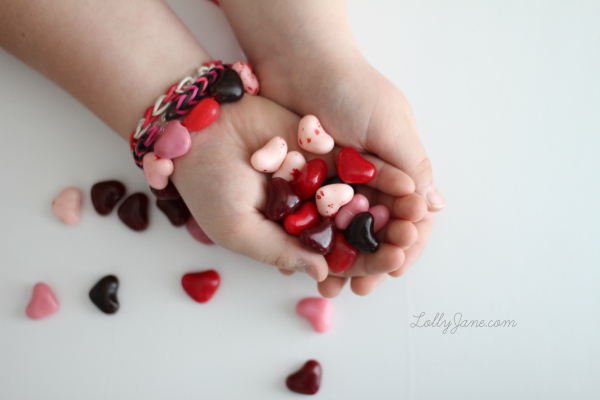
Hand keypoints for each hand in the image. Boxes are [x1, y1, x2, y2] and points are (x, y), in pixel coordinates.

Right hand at [171, 95, 421, 283]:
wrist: (199, 129)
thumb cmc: (208, 187)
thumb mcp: (237, 229)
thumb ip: (279, 253)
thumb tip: (323, 275)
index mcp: (288, 239)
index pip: (332, 259)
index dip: (362, 264)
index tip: (389, 266)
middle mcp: (308, 213)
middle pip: (354, 232)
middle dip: (383, 239)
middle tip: (409, 243)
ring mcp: (318, 181)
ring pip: (362, 200)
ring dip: (391, 209)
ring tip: (418, 217)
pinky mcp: (325, 151)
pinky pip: (359, 166)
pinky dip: (383, 175)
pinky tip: (408, 184)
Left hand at [216, 0, 443, 295]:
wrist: (302, 63)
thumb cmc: (352, 89)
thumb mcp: (389, 124)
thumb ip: (411, 165)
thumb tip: (436, 205)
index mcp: (398, 168)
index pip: (411, 216)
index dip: (406, 243)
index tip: (394, 266)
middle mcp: (371, 179)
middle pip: (377, 231)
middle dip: (372, 260)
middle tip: (361, 287)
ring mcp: (339, 181)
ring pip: (345, 231)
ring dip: (342, 258)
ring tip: (331, 284)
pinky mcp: (310, 180)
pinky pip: (315, 219)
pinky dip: (315, 240)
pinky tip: (308, 259)